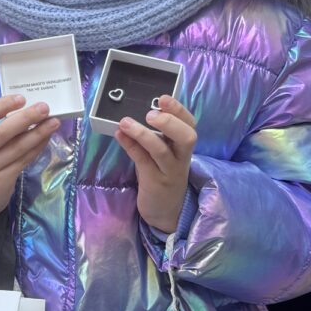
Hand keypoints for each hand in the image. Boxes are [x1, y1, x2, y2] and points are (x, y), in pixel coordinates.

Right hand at [0, 95, 60, 229]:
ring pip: (17, 148)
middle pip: (2, 133)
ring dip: (38, 133)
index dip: (2, 106)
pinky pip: (23, 161)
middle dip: (26, 118)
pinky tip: (46, 138)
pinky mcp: (2, 182)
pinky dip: (36, 148)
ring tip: (53, 122)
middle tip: (45, 108)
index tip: (21, 98)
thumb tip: (24, 110)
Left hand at [114, 93, 196, 233]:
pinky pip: (143, 162)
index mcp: (185, 148)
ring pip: (161, 150)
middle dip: (170, 122)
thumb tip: (136, 112)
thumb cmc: (162, 175)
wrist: (166, 212)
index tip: (164, 98)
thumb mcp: (165, 154)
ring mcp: (169, 172)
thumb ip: (157, 136)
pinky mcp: (155, 183)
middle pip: (187, 137)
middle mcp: (181, 158)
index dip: (179, 110)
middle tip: (150, 114)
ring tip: (125, 122)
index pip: (190, 125)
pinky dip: (130, 146)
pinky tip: (119, 136)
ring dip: (143, 134)